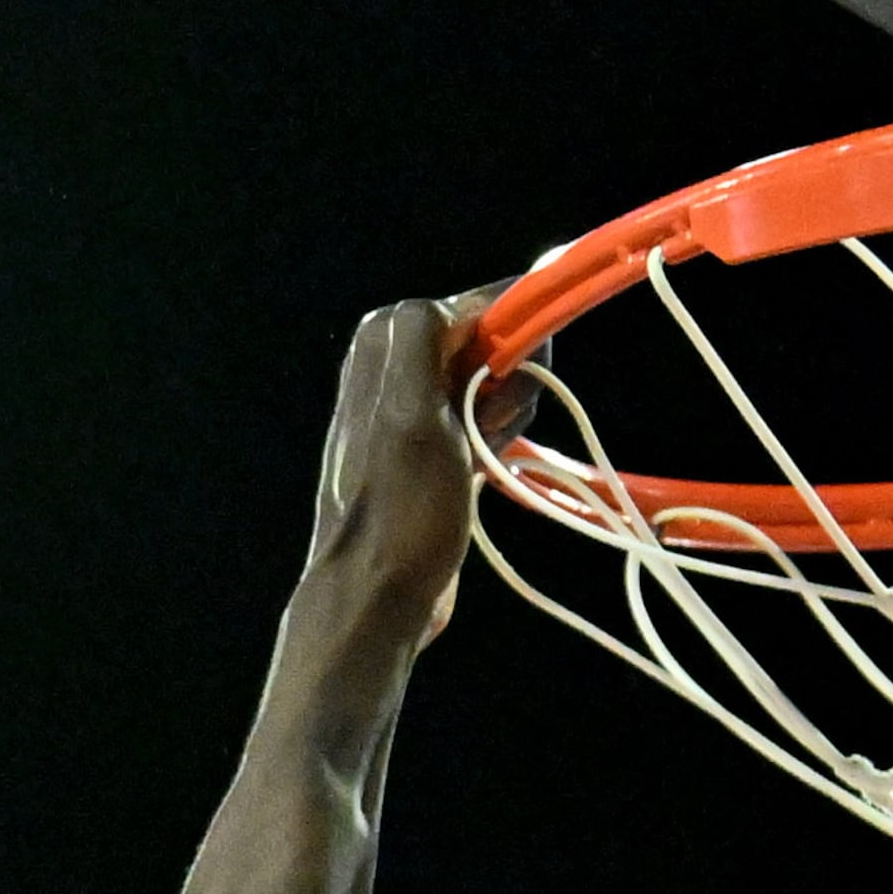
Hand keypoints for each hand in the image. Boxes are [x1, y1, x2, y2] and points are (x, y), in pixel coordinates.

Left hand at [306, 292, 496, 644]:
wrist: (377, 595)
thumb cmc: (400, 509)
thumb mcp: (411, 409)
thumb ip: (428, 335)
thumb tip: (474, 298)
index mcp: (387, 338)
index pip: (481, 303)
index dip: (512, 337)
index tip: (515, 383)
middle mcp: (396, 360)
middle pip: (492, 342)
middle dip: (508, 382)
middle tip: (487, 428)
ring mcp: (416, 404)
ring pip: (496, 383)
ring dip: (505, 416)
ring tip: (482, 456)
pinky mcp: (433, 445)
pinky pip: (487, 418)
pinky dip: (499, 439)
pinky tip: (486, 469)